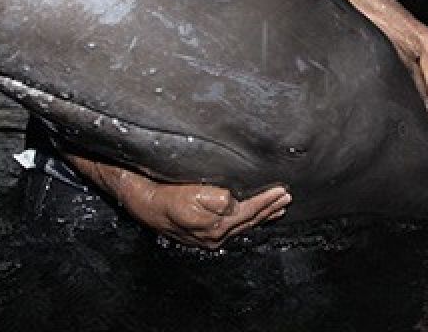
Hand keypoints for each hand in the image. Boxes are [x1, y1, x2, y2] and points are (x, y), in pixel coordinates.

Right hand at [141, 181, 291, 249]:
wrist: (141, 201)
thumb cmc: (163, 196)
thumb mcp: (191, 195)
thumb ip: (216, 200)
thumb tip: (234, 202)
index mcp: (215, 226)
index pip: (249, 211)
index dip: (266, 200)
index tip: (282, 190)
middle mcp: (214, 235)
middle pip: (249, 220)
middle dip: (269, 209)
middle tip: (286, 198)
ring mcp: (208, 236)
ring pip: (242, 225)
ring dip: (262, 215)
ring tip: (277, 208)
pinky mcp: (201, 233)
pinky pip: (232, 227)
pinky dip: (247, 220)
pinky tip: (250, 217)